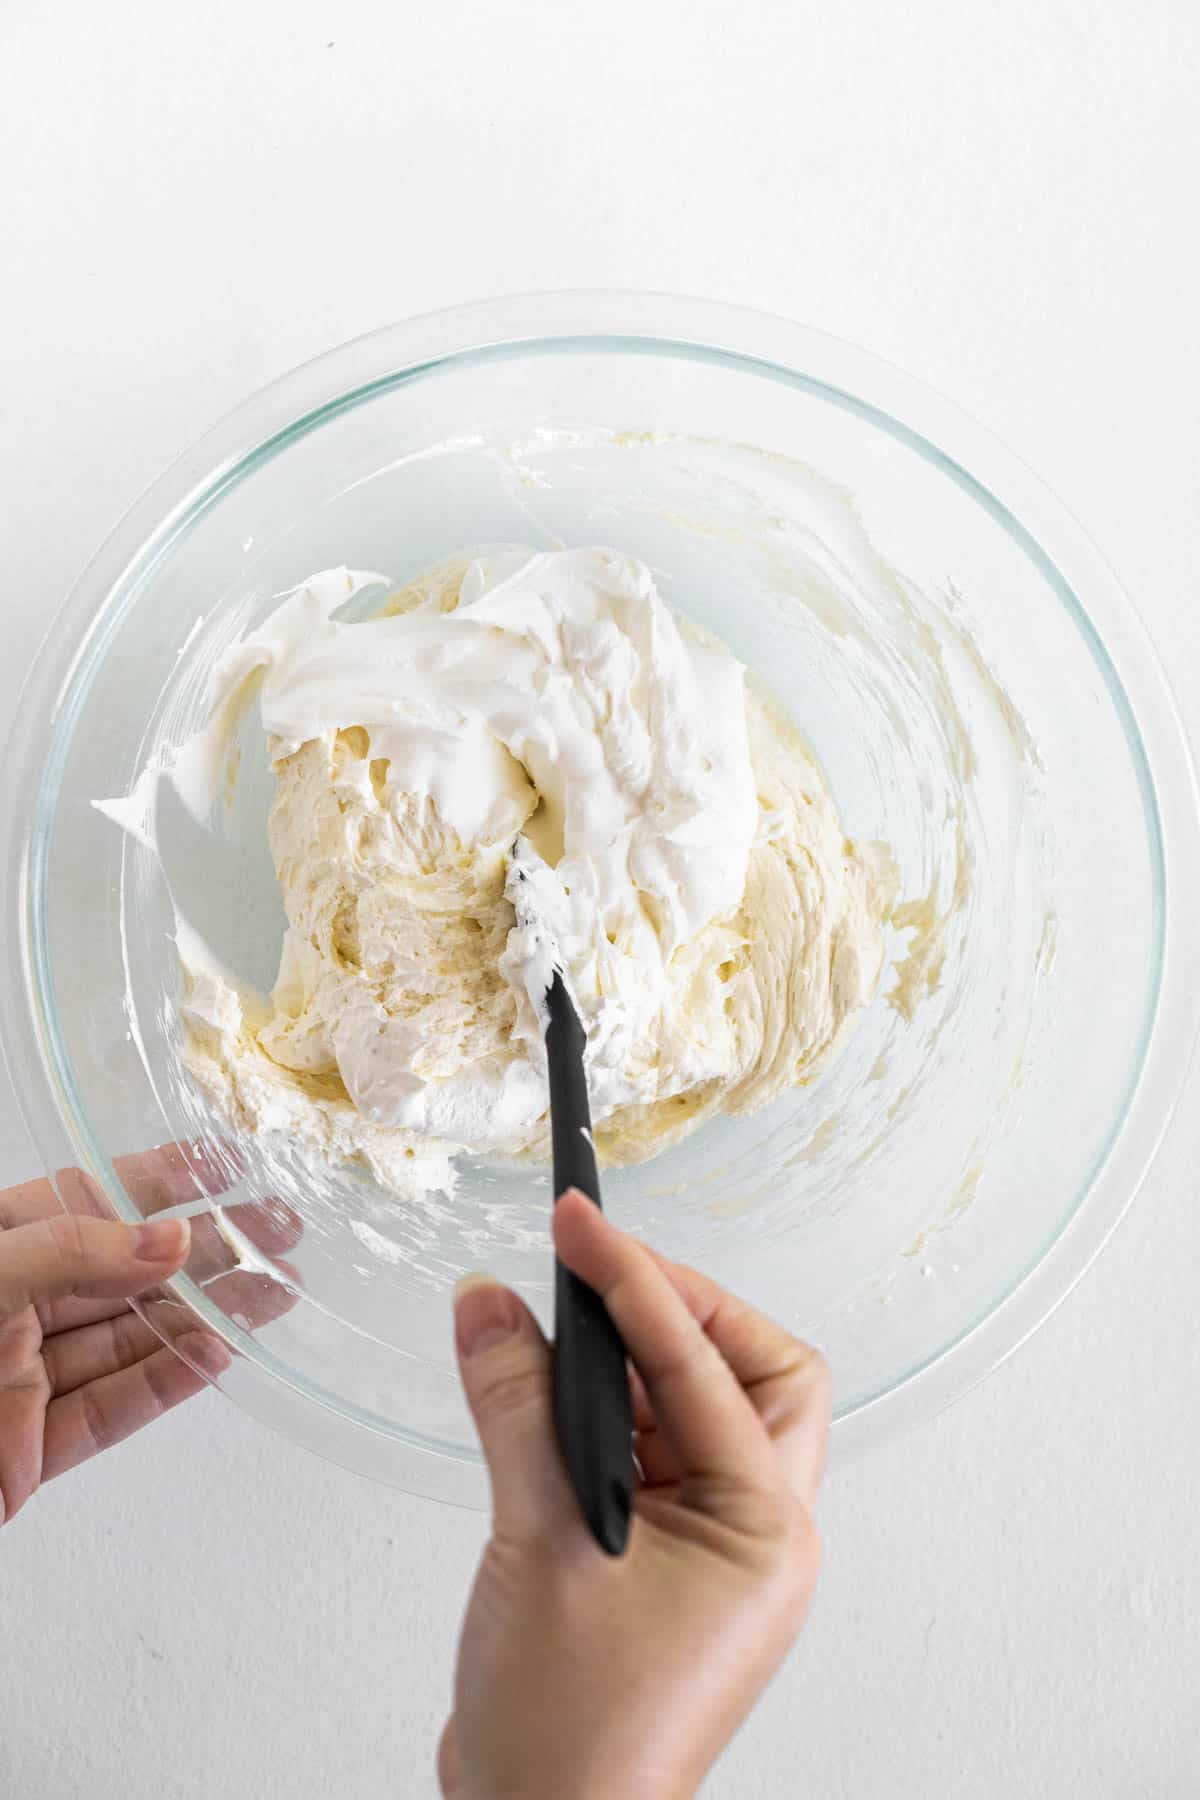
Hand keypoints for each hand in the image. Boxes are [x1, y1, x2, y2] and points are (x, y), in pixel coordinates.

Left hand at [0, 1144, 297, 1527]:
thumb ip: (69, 1250)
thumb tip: (168, 1237)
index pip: (90, 1198)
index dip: (160, 1179)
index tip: (229, 1163)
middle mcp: (11, 1305)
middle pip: (124, 1271)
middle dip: (207, 1251)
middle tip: (280, 1234)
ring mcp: (18, 1379)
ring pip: (129, 1341)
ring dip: (205, 1316)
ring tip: (276, 1294)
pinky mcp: (23, 1452)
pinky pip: (108, 1412)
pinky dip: (165, 1385)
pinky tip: (215, 1354)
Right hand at [439, 1189, 829, 1799]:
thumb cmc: (572, 1735)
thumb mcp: (537, 1546)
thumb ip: (515, 1409)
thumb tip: (489, 1304)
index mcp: (763, 1533)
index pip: (705, 1367)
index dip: (636, 1283)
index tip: (580, 1222)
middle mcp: (753, 1537)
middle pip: (754, 1376)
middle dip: (683, 1314)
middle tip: (602, 1272)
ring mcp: (707, 1553)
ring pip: (696, 1413)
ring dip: (631, 1365)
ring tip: (551, 1330)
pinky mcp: (656, 1565)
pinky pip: (646, 1457)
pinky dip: (598, 1417)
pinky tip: (539, 1403)